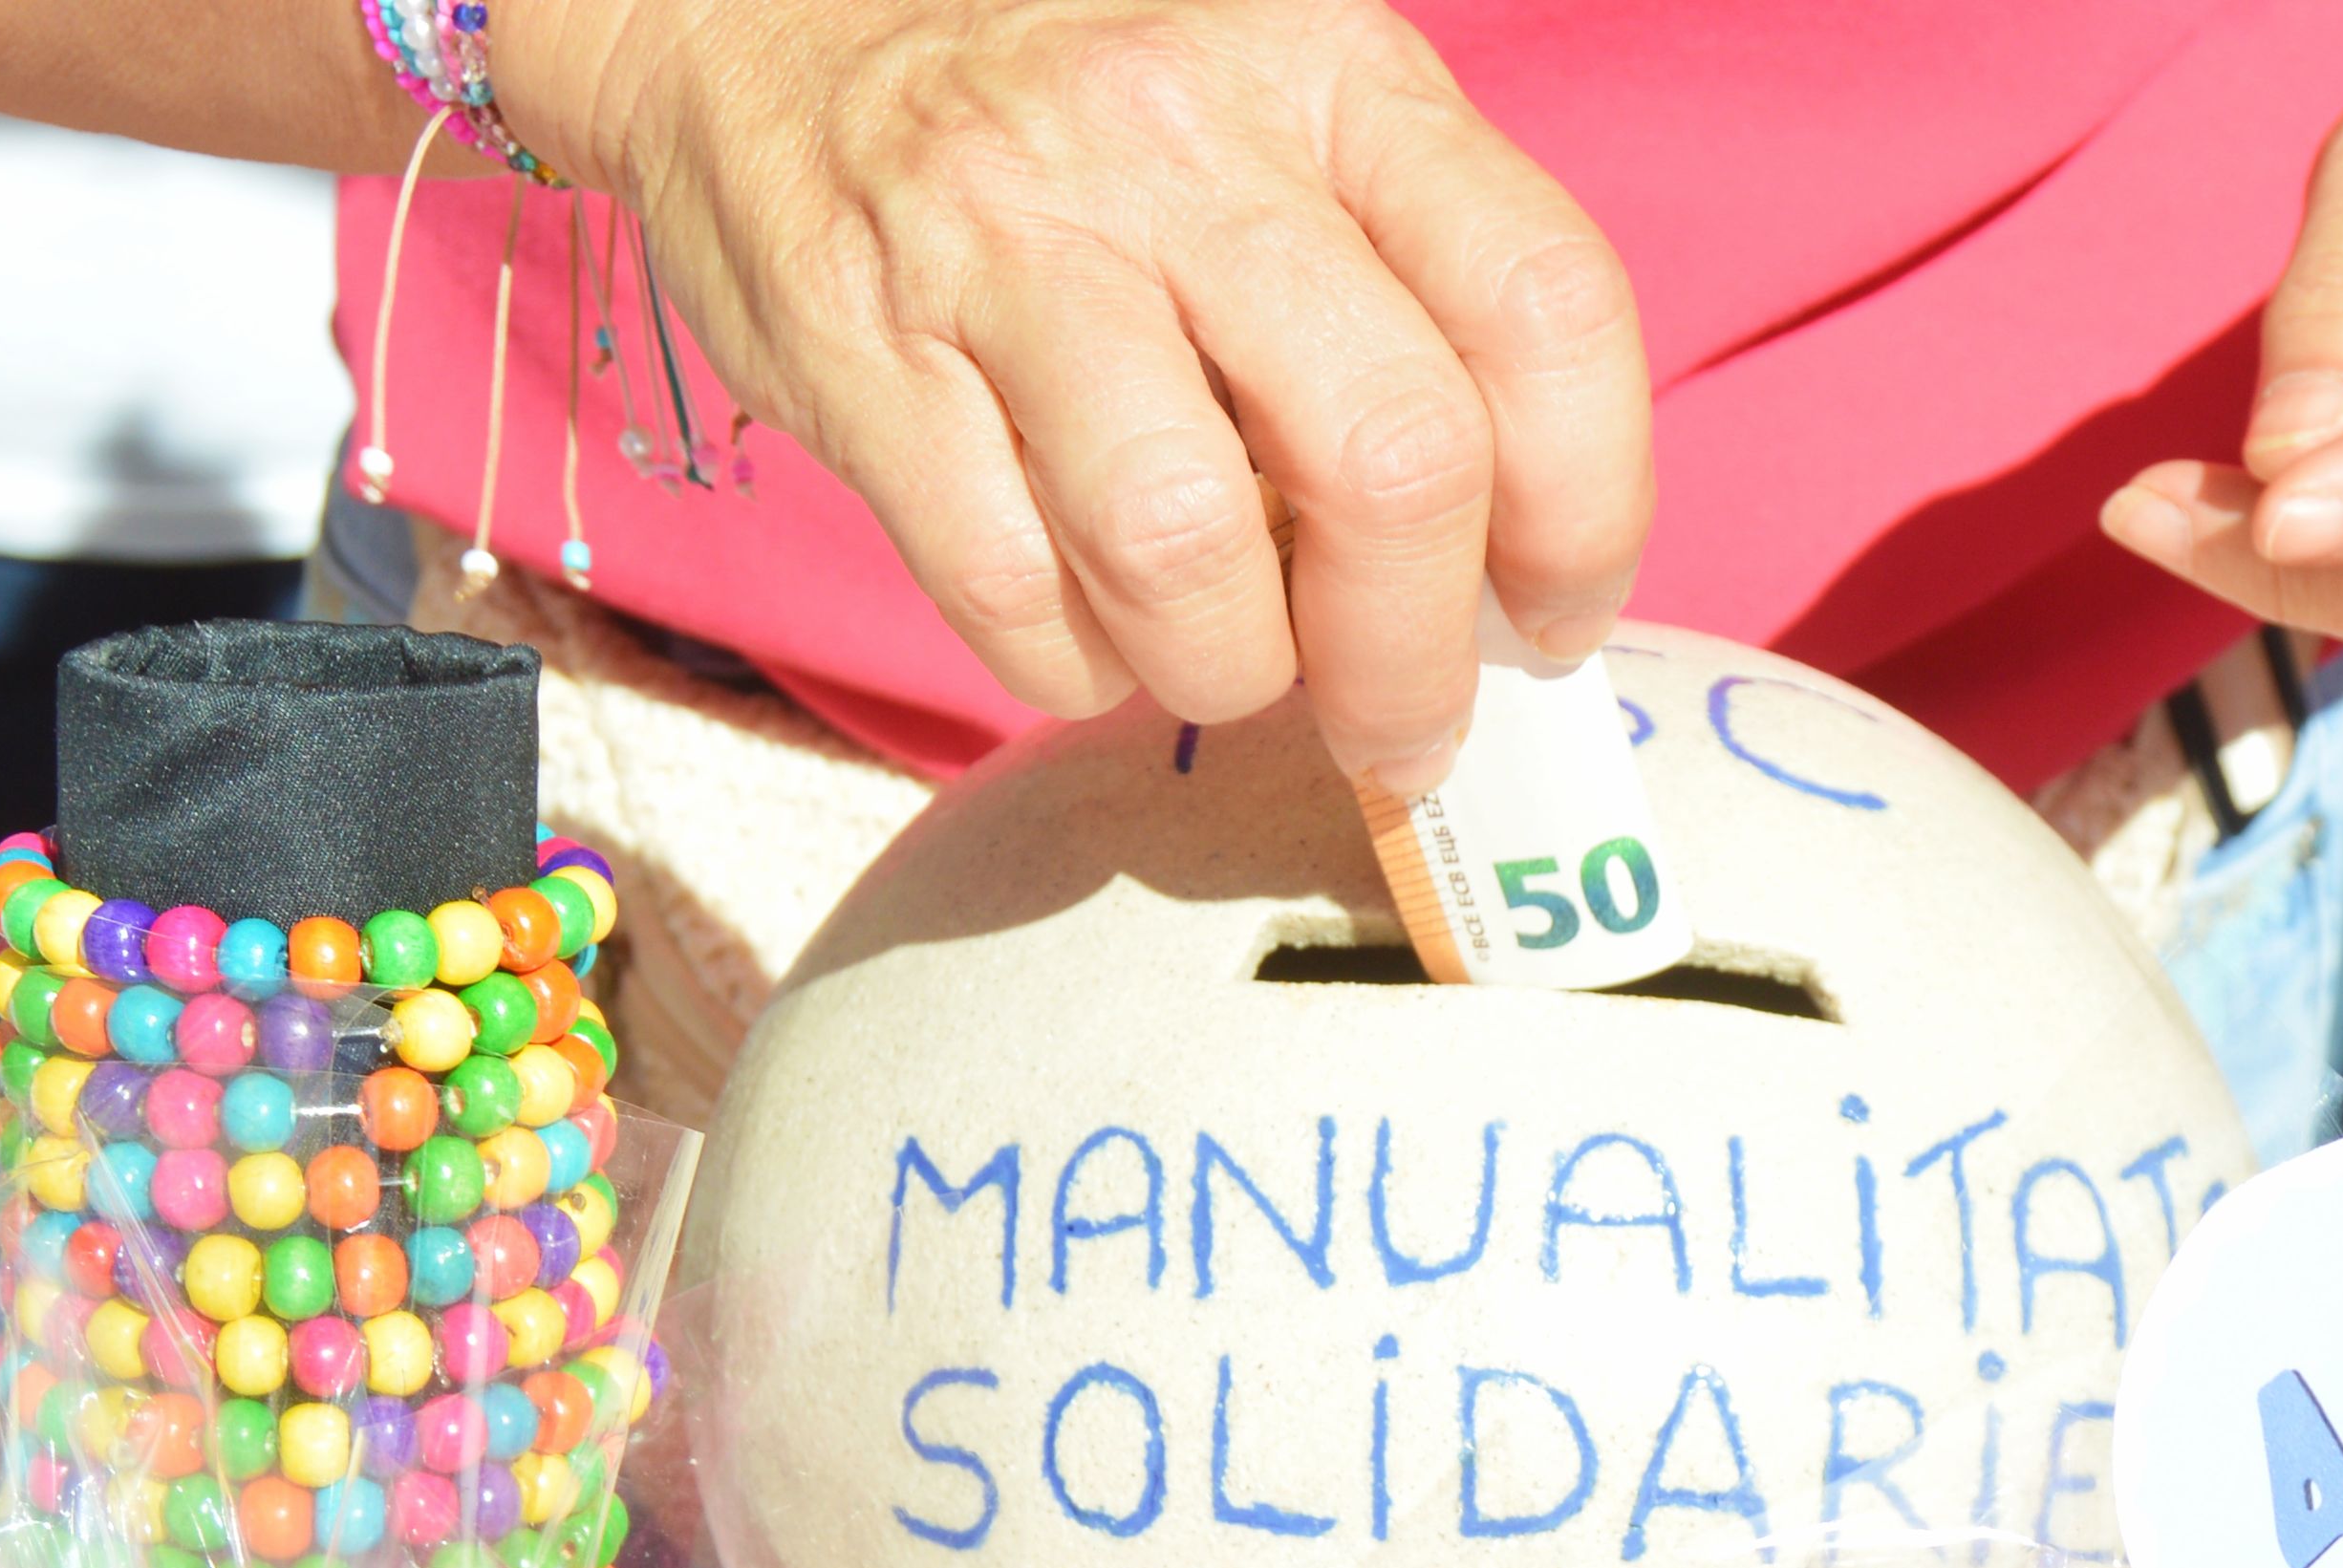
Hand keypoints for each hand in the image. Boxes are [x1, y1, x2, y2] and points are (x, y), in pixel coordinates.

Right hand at [511, 0, 1650, 788]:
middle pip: (1392, 459)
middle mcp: (1182, 141)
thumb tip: (1506, 568)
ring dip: (1231, 669)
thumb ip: (1405, 300)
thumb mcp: (1275, 124)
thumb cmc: (1074, 118)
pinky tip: (1083, 617)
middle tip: (1401, 721)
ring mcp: (1011, 247)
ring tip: (1223, 657)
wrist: (757, 16)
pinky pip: (1015, 598)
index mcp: (1332, 75)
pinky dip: (1073, 663)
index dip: (1585, 509)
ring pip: (1192, 552)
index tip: (1552, 607)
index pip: (1543, 307)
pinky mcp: (866, 360)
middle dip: (1413, 655)